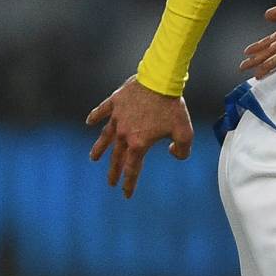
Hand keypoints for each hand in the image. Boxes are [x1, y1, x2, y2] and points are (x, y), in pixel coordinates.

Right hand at [86, 76, 192, 197]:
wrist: (160, 81)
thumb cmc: (173, 107)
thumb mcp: (185, 133)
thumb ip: (182, 150)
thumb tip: (172, 154)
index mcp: (138, 143)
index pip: (132, 168)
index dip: (129, 183)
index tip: (126, 194)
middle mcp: (124, 133)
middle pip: (117, 156)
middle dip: (114, 171)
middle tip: (111, 182)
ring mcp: (117, 117)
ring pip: (105, 136)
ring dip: (99, 148)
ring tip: (93, 158)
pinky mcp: (115, 102)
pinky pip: (102, 111)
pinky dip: (95, 116)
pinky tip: (89, 122)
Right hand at [239, 0, 275, 78]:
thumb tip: (266, 16)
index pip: (273, 40)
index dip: (260, 46)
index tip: (248, 52)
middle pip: (272, 50)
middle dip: (257, 58)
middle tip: (243, 67)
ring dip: (263, 63)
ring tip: (253, 72)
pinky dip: (275, 60)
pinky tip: (266, 66)